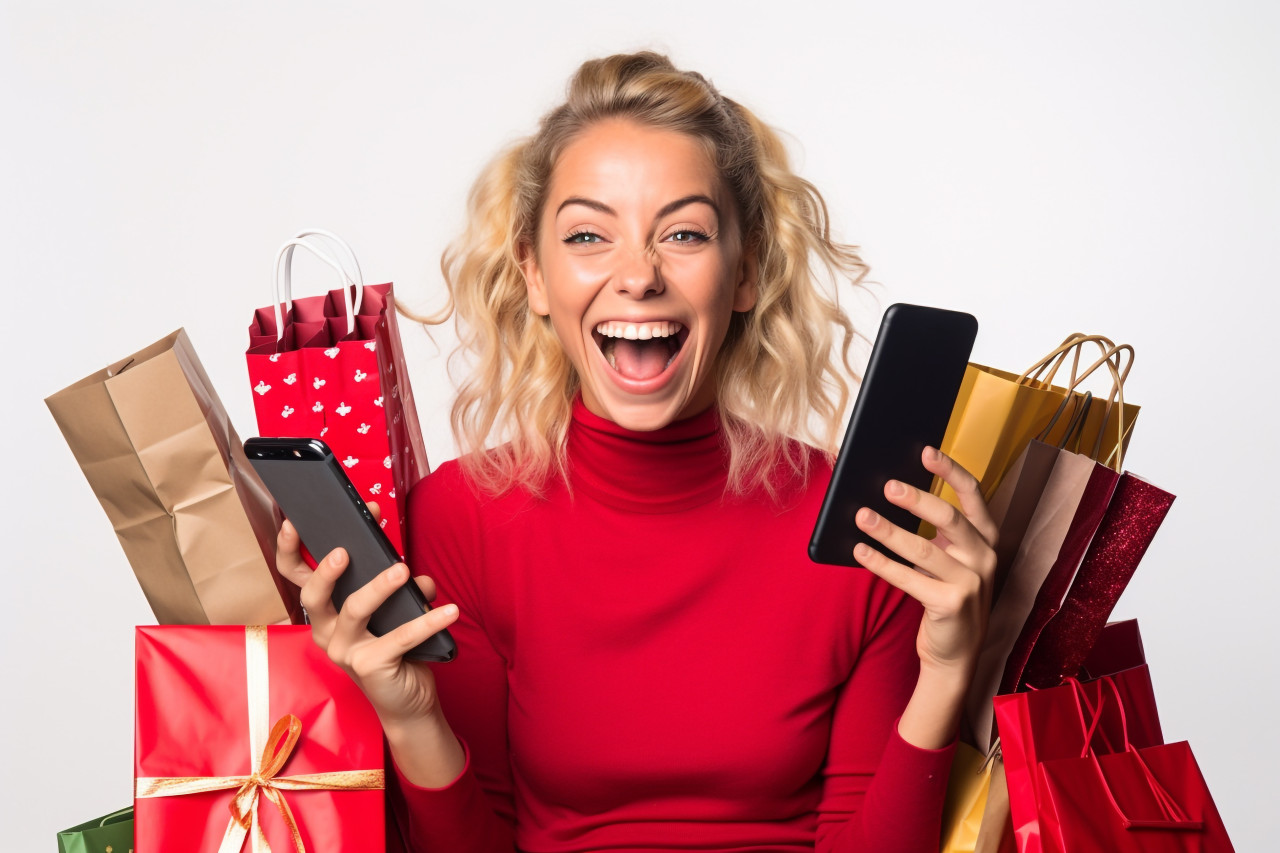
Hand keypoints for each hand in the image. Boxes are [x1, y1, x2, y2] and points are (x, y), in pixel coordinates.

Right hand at [274, 506, 459, 729]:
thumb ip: (401, 586)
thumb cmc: (395, 647)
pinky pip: (400, 637)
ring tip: (404, 571)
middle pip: (312, 596)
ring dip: (381, 587)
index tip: (295, 522)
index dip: (290, 549)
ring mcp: (345, 651)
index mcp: (326, 612)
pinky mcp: (370, 666)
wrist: (407, 700)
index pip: (296, 577)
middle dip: (324, 571)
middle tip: (344, 551)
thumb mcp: (395, 610)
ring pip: (355, 610)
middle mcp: (327, 631)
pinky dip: (428, 622)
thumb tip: (418, 577)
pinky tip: (449, 610)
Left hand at [852, 447, 997, 679]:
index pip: (974, 495)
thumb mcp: (949, 560)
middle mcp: (984, 557)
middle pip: (949, 517)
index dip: (951, 470)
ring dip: (888, 530)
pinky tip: (860, 552)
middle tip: (886, 486)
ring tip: (862, 516)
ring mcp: (971, 582)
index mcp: (986, 539)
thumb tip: (892, 494)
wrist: (956, 654)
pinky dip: (881, 563)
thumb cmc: (946, 596)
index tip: (926, 451)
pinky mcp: (951, 604)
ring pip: (923, 548)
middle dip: (916, 499)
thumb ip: (935, 532)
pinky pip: (908, 578)